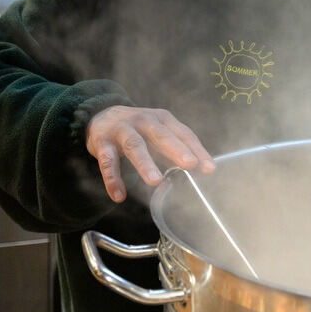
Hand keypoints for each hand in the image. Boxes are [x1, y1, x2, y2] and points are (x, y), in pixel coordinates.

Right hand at [86, 105, 215, 202]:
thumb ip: (176, 148)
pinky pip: (108, 161)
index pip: (183, 134)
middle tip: (190, 165)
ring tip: (156, 181)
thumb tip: (199, 169)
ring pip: (135, 146)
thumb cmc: (138, 128)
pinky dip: (112, 179)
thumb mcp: (159, 132)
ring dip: (146, 163)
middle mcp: (144, 120)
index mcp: (162, 119)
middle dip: (176, 150)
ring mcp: (122, 129)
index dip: (197, 150)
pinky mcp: (103, 142)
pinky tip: (119, 195)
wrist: (101, 116)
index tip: (209, 168)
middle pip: (161, 135)